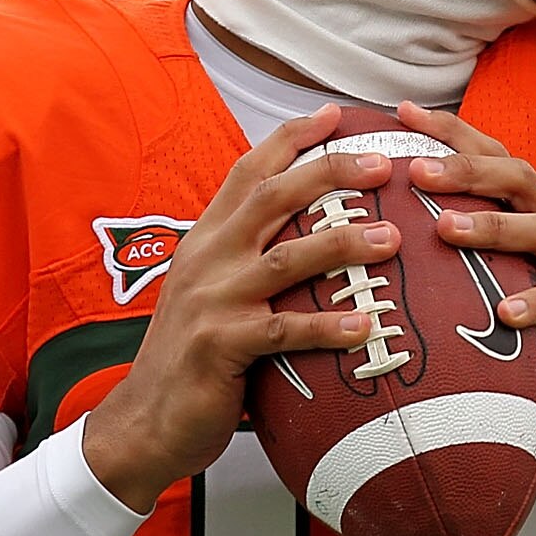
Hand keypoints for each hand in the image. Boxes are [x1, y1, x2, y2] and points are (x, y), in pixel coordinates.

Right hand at [82, 108, 400, 512]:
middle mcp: (207, 258)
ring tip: (391, 238)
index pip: (249, 171)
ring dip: (342, 244)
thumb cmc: (190, 360)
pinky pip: (284, 331)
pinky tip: (366, 326)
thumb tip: (311, 240)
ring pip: (285, 258)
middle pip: (272, 197)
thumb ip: (248, 262)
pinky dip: (328, 327)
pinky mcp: (220, 345)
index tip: (336, 114)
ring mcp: (212, 300)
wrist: (143, 421)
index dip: (292, 139)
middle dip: (329, 172)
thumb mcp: (211, 294)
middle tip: (381, 165)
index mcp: (205, 239)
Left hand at [394, 100, 535, 415]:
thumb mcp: (513, 276)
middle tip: (416, 170)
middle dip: (466, 169)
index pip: (494, 160)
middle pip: (518, 178)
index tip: (404, 114)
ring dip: (492, 226)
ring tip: (447, 229)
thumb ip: (470, 259)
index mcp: (533, 214)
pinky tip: (506, 313)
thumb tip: (395, 245)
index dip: (453, 133)